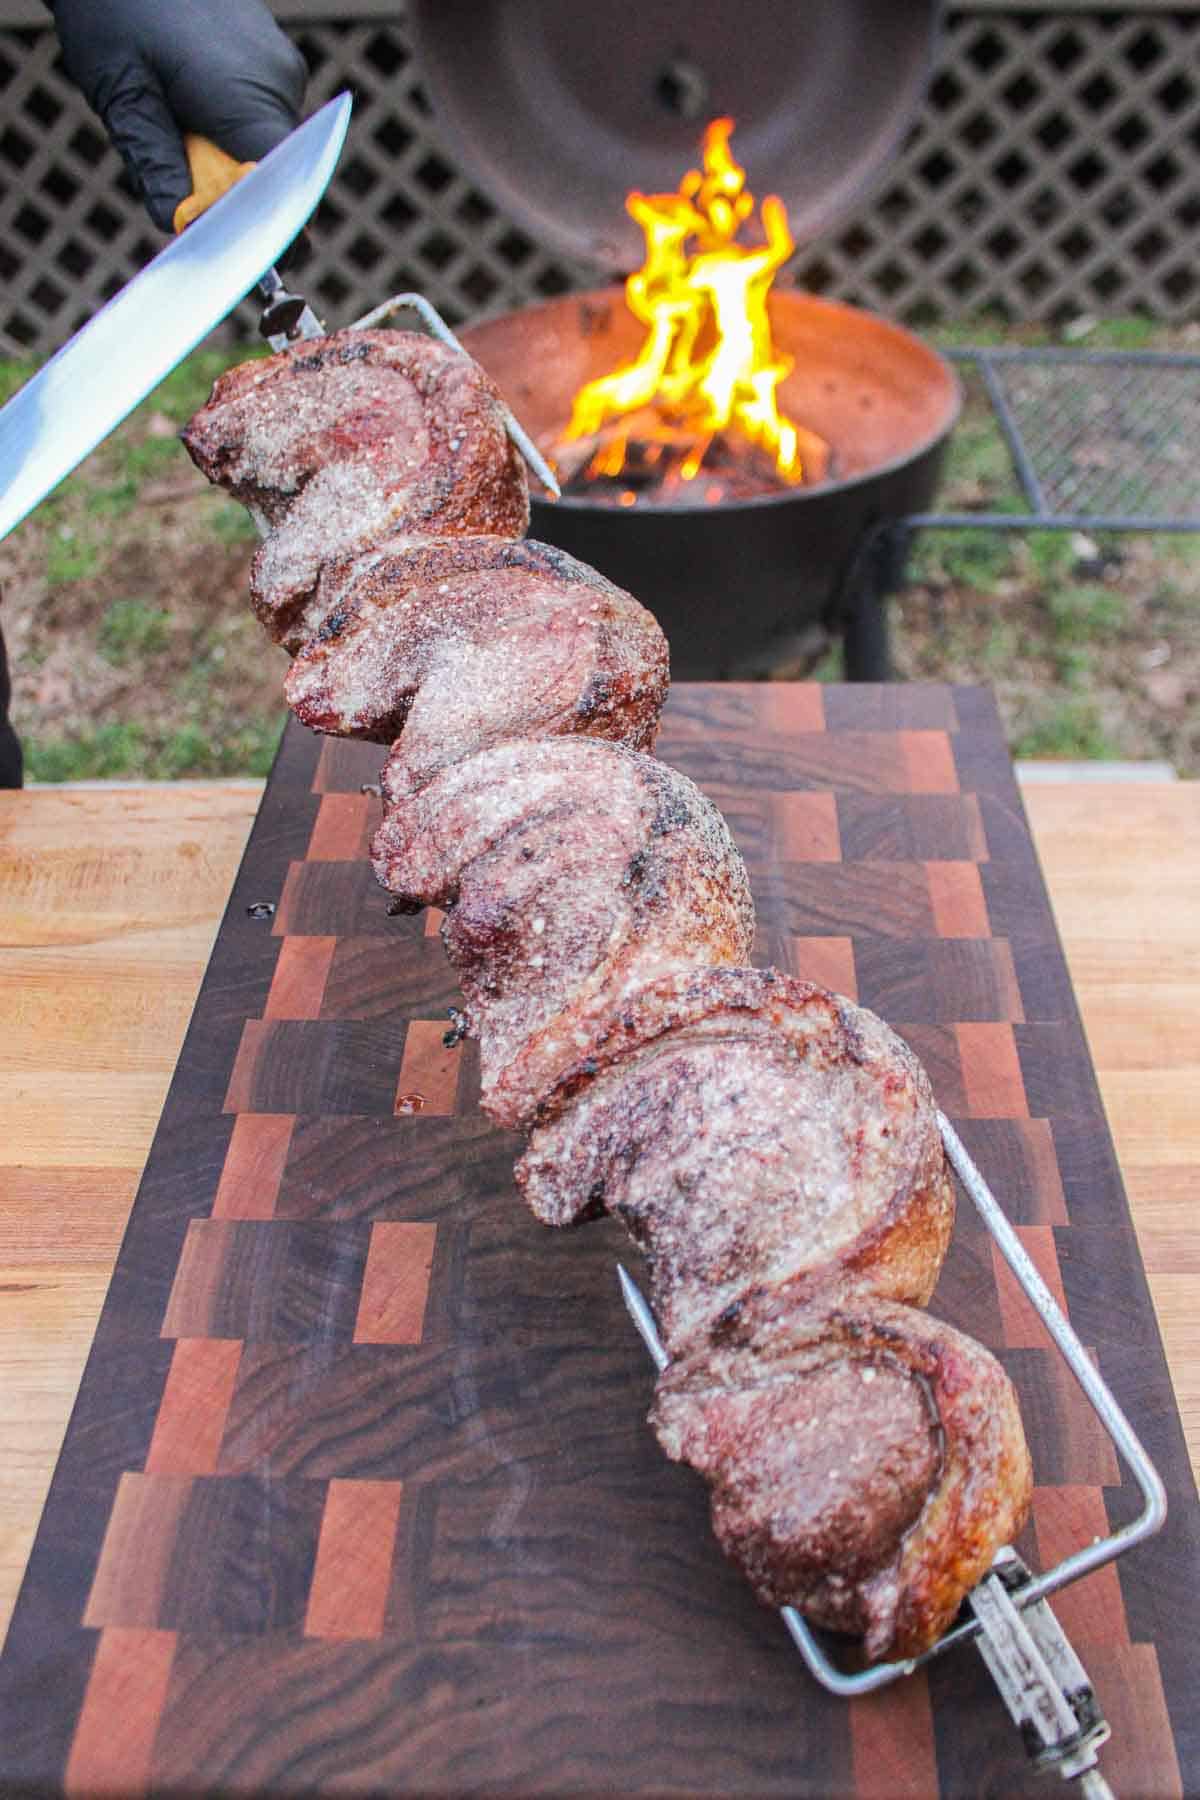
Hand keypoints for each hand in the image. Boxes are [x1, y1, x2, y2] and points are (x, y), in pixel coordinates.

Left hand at [47, 0, 306, 231]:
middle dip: (232, 192)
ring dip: (224, 157)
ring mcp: (279, 67)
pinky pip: (258, 115)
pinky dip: (227, 127)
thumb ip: (156, 164)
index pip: (283, 187)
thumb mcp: (123, 93)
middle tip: (177, 179)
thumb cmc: (118, 9)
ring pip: (262, 145)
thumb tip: (181, 225)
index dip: (272, 232)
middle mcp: (278, 82)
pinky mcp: (272, 59)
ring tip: (173, 120)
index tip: (254, 264)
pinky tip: (188, 100)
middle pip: (274, 173)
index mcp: (246, 96)